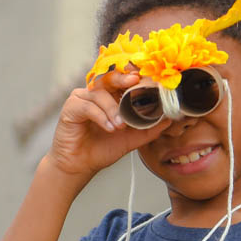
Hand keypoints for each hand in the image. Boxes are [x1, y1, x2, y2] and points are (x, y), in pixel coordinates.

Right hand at [47, 72, 168, 180]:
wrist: (82, 164)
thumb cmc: (103, 148)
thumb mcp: (132, 138)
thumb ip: (150, 128)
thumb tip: (169, 119)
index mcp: (112, 96)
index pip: (123, 80)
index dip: (135, 76)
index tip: (149, 78)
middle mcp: (96, 93)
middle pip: (110, 77)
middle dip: (124, 78)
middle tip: (135, 82)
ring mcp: (82, 98)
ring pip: (100, 93)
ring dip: (113, 109)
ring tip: (120, 125)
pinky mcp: (71, 107)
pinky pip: (87, 106)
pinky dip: (100, 116)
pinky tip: (109, 128)